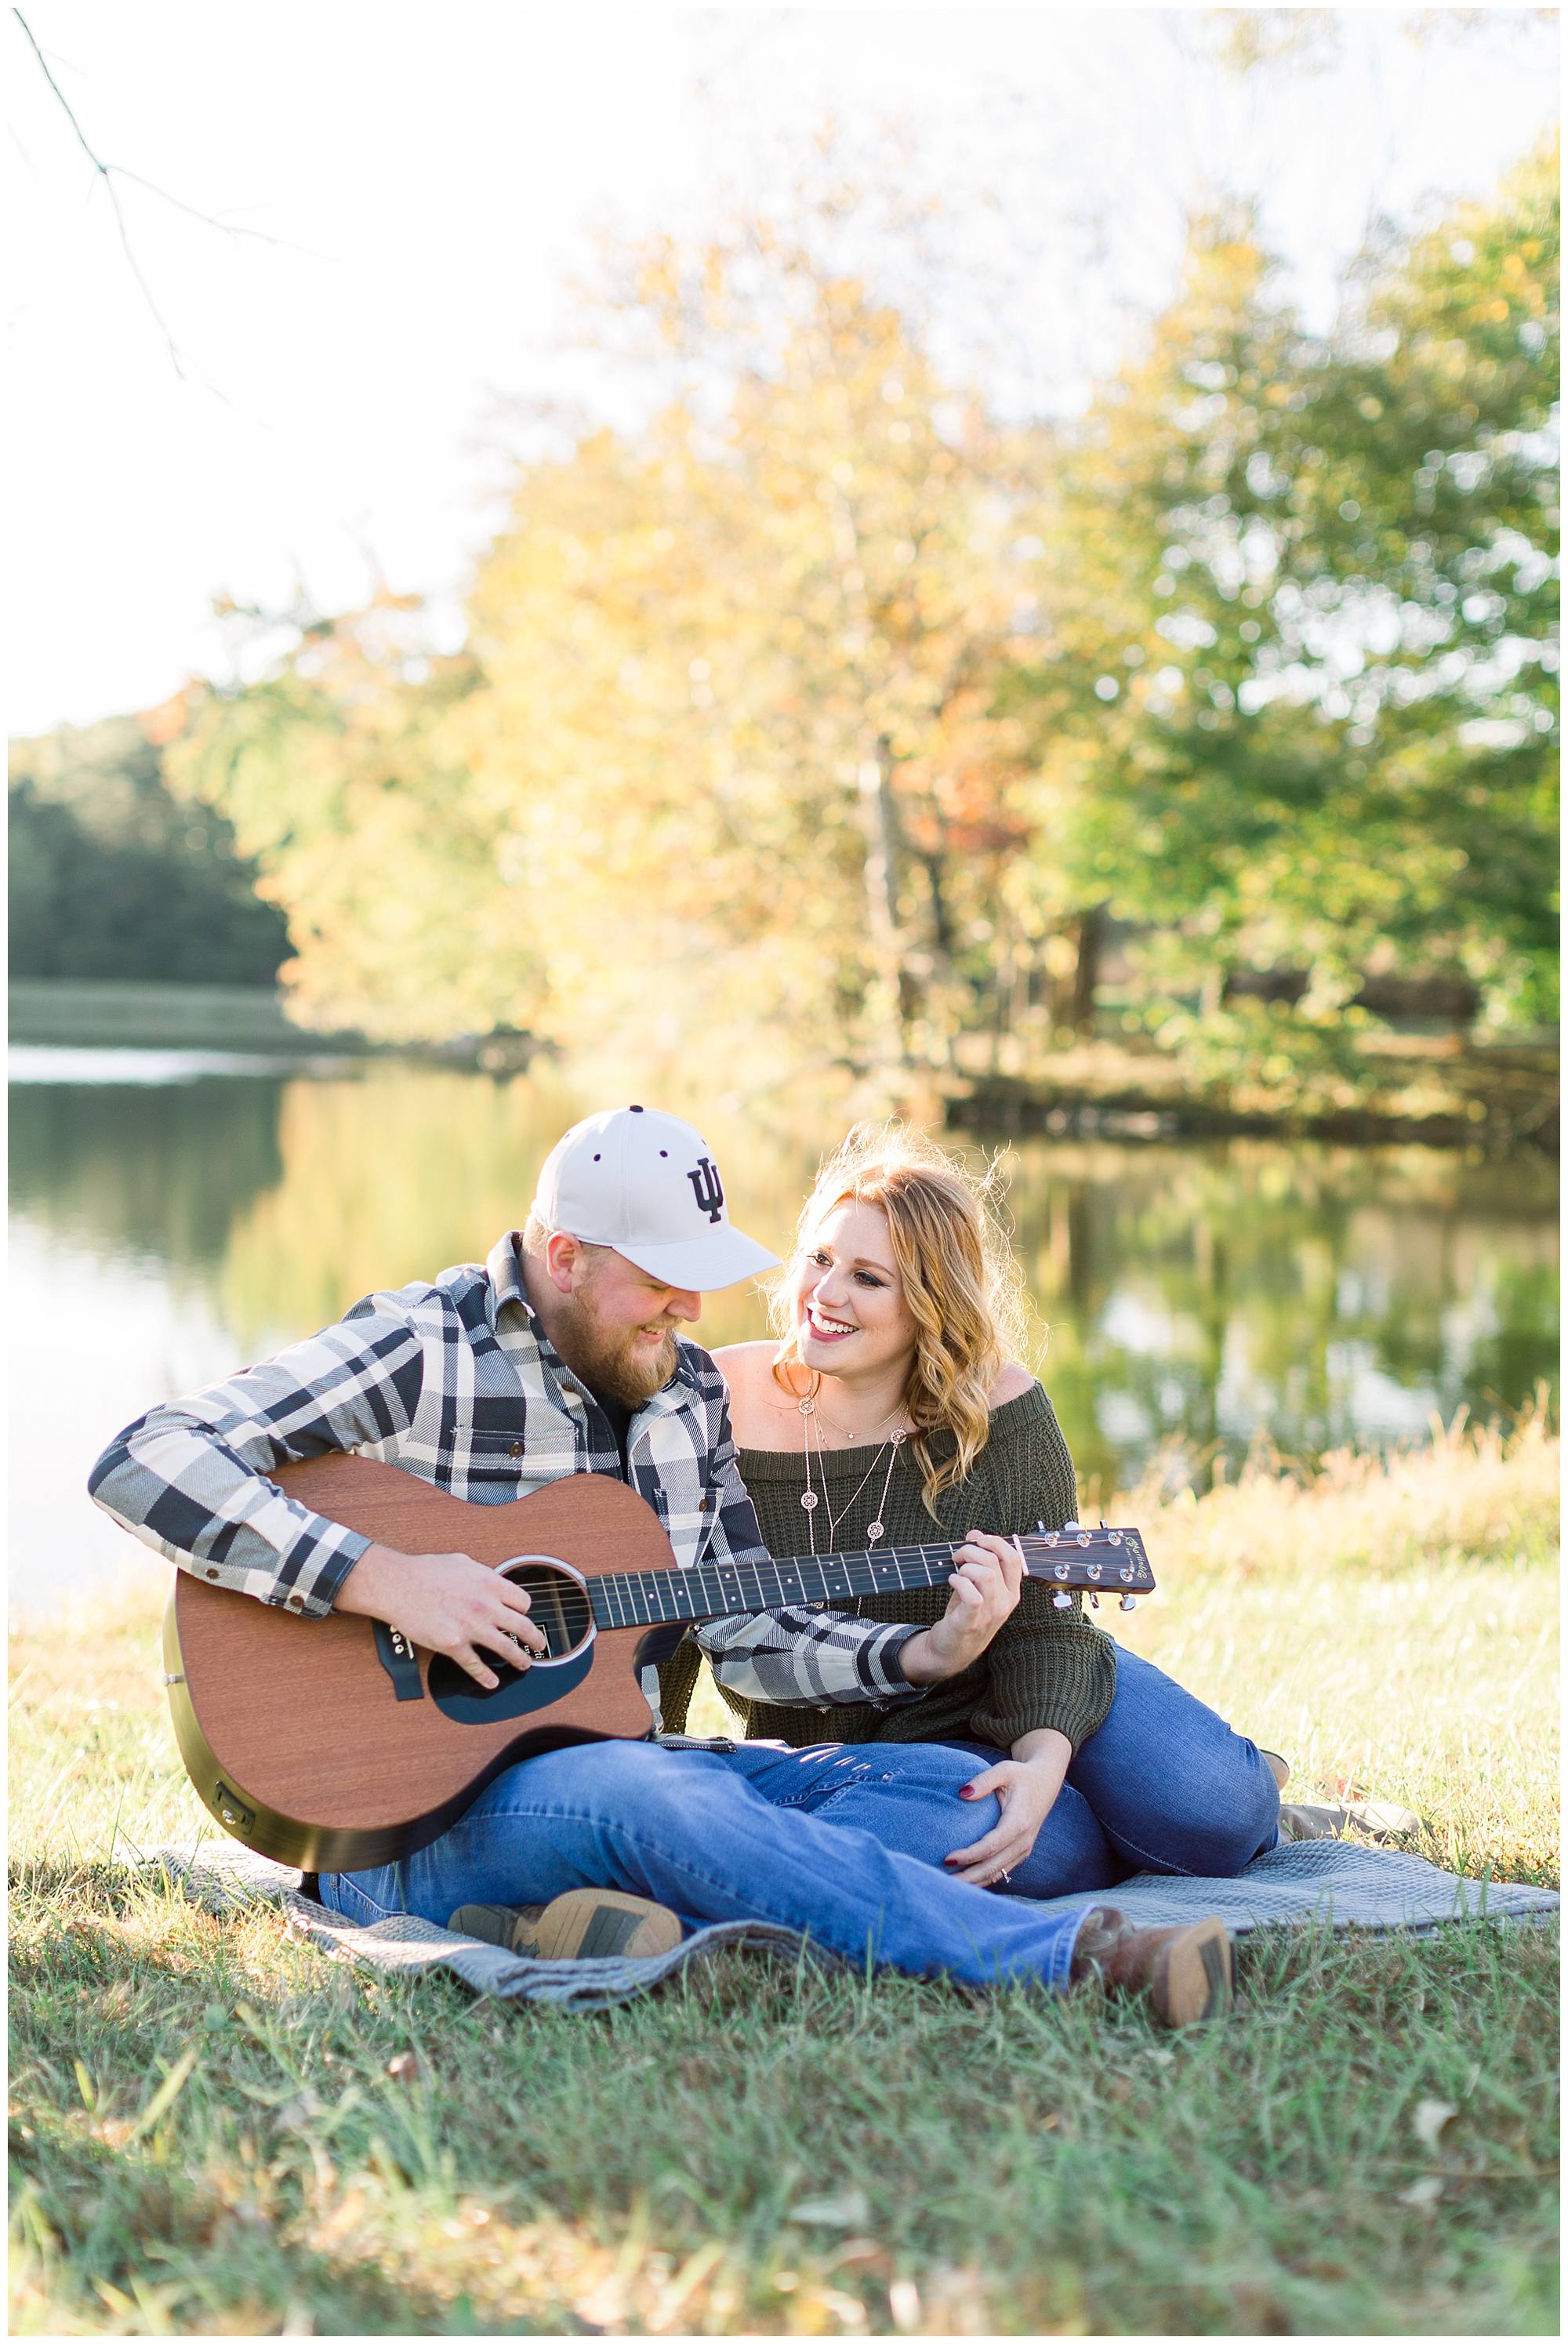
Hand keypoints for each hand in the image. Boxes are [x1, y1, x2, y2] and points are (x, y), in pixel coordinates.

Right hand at [334, 1544, 547, 1687]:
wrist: (398, 1585)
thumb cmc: (426, 1571)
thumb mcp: (462, 1562)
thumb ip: (481, 1574)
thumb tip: (490, 1581)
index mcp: (490, 1583)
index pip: (523, 1601)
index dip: (524, 1610)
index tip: (523, 1615)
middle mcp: (485, 1606)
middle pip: (523, 1626)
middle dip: (535, 1639)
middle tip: (539, 1645)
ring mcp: (471, 1627)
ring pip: (506, 1648)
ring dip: (519, 1659)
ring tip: (524, 1664)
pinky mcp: (453, 1645)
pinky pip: (475, 1665)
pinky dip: (485, 1677)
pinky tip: (492, 1682)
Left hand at [899, 1530, 1023, 1683]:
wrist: (951, 1651)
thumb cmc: (965, 1615)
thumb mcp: (978, 1588)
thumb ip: (980, 1562)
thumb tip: (975, 1534)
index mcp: (1011, 1592)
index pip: (1014, 1558)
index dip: (995, 1542)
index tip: (976, 1539)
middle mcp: (1005, 1602)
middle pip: (995, 1562)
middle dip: (972, 1551)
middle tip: (958, 1556)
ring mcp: (991, 1613)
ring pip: (986, 1575)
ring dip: (966, 1566)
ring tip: (956, 1572)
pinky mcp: (973, 1621)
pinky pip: (972, 1594)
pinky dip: (959, 1582)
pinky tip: (952, 1582)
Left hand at [945, 1732, 1071, 1888]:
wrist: (1046, 1782)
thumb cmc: (1022, 1775)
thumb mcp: (1004, 1770)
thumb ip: (983, 1781)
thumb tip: (962, 1794)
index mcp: (1019, 1822)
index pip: (991, 1846)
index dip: (969, 1855)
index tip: (947, 1858)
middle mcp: (1023, 1841)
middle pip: (993, 1867)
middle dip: (968, 1877)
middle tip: (942, 1883)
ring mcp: (1024, 1849)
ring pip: (997, 1874)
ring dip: (975, 1882)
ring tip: (950, 1887)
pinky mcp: (1021, 1853)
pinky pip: (1002, 1871)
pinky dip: (984, 1879)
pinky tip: (967, 1882)